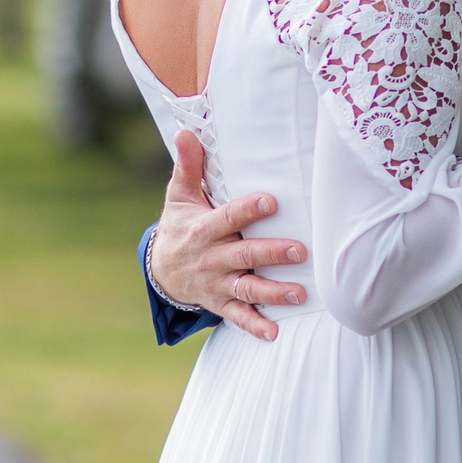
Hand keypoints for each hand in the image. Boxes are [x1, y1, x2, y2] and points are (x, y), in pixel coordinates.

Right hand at [151, 129, 307, 342]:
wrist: (161, 270)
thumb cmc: (179, 224)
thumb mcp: (179, 195)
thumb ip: (188, 165)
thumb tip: (185, 130)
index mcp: (202, 229)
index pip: (227, 218)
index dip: (247, 210)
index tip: (271, 201)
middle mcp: (211, 258)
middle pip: (243, 256)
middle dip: (271, 254)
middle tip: (300, 250)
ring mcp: (216, 283)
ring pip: (246, 288)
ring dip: (272, 293)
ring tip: (299, 293)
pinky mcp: (220, 302)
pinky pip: (238, 317)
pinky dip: (254, 326)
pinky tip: (275, 332)